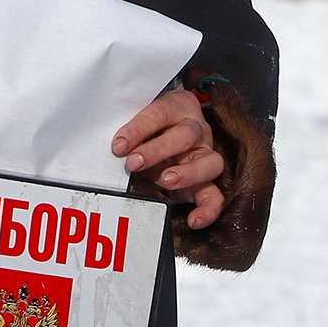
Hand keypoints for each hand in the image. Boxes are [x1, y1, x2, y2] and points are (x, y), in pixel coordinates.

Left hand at [112, 89, 225, 227]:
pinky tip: (194, 219)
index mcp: (178, 107)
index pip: (160, 112)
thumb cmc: (148, 127)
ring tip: (166, 180)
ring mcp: (205, 155)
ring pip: (209, 162)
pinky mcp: (207, 182)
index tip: (119, 145)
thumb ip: (128, 132)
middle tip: (134, 162)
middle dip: (157, 150)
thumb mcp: (137, 123)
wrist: (162, 134)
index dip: (139, 128)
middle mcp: (197, 130)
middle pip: (185, 135)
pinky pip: (215, 196)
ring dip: (187, 173)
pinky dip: (208, 209)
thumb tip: (112, 148)